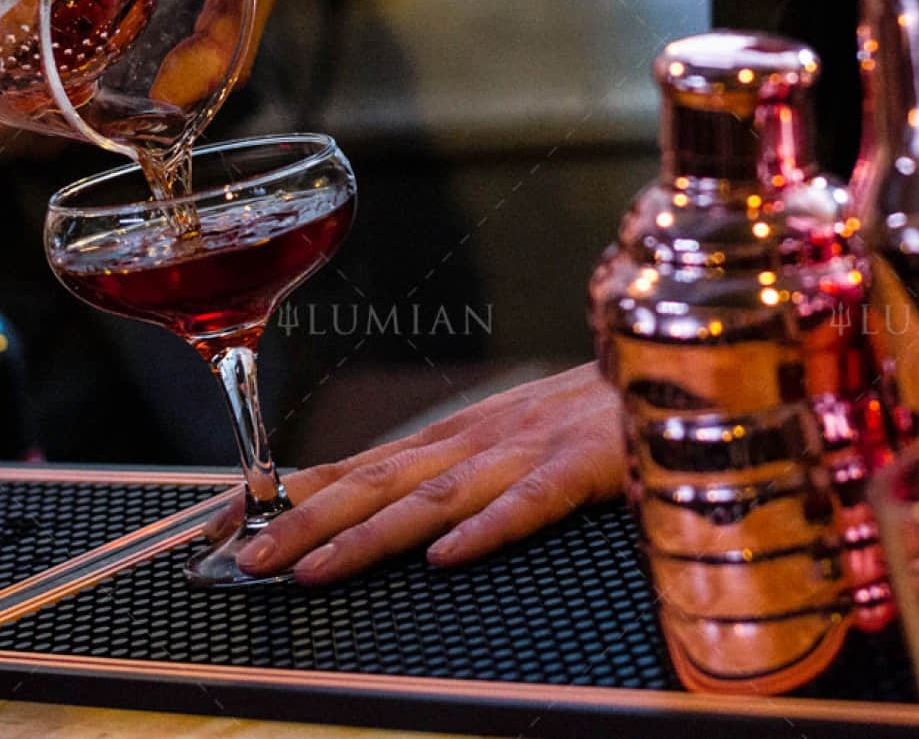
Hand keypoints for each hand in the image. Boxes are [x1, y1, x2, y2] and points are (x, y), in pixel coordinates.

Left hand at [206, 362, 624, 584]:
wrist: (665, 368)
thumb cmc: (583, 411)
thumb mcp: (503, 433)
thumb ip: (443, 467)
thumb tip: (368, 498)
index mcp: (458, 433)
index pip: (362, 467)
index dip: (298, 496)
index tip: (236, 525)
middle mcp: (479, 437)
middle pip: (380, 482)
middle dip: (308, 521)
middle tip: (249, 559)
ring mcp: (527, 449)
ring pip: (436, 495)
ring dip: (371, 532)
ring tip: (315, 568)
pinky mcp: (580, 467)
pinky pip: (529, 504)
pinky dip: (487, 528)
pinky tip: (446, 557)